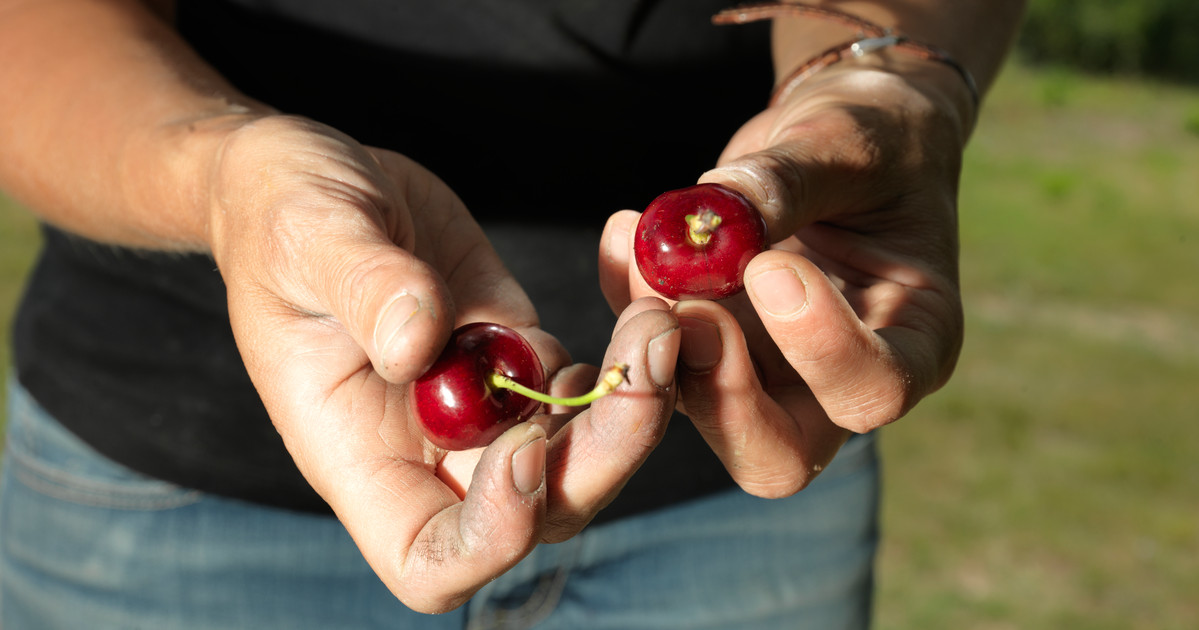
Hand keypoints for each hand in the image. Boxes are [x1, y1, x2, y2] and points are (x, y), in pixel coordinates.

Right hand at [206, 116, 679, 611]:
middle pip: (543, 511)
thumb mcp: (309, 235)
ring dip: (638, 399)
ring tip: (659, 316)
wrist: (319, 178)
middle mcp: (431, 453)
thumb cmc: (284, 212)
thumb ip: (363, 286)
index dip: (494, 532)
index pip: (433, 560)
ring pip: (587, 453)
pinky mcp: (526, 358)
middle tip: (647, 357)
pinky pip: (600, 381)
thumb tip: (419, 342)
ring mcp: (488, 409)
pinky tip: (640, 282)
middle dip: (608, 453)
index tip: (522, 443)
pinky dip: (633, 344)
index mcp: (359, 456)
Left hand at [600, 62, 967, 496]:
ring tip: (643, 240)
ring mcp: (764, 375)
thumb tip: (719, 207)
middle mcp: (836, 381)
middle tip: (689, 315)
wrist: (837, 136)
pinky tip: (623, 231)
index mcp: (913, 342)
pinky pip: (655, 348)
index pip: (873, 392)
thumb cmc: (873, 140)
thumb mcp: (851, 144)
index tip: (772, 268)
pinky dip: (628, 298)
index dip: (820, 350)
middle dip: (722, 400)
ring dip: (660, 338)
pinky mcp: (707, 349)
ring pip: (700, 408)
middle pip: (777, 456)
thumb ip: (794, 180)